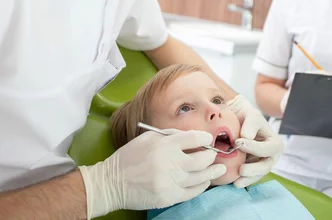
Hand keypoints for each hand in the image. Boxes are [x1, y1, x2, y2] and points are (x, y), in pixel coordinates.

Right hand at [79, 129, 226, 217]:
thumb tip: (190, 137)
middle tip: (214, 155)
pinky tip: (204, 181)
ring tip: (219, 168)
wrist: (112, 183)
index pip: (194, 138)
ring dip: (212, 172)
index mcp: (164, 145)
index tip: (208, 140)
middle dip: (211, 155)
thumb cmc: (129, 157)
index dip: (205, 139)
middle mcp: (170, 163)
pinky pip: (193, 191)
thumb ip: (169, 135)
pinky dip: (201, 186)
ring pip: (201, 176)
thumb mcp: (147, 138)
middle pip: (202, 158)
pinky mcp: (169, 197)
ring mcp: (170, 181)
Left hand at [228, 95, 284, 187]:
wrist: (240, 122)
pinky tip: (234, 183)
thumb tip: (246, 137)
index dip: (254, 147)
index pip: (268, 148)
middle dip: (254, 169)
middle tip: (241, 169)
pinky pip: (249, 178)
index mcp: (275, 143)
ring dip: (248, 179)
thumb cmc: (248, 117)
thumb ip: (251, 124)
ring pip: (257, 175)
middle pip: (266, 166)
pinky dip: (242, 180)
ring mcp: (262, 165)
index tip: (238, 141)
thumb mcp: (251, 115)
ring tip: (237, 182)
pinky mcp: (252, 170)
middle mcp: (271, 157)